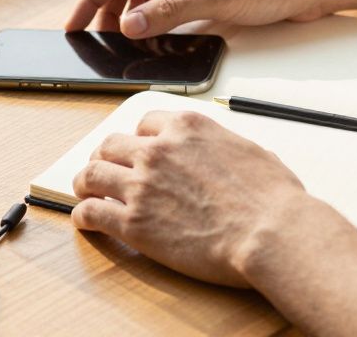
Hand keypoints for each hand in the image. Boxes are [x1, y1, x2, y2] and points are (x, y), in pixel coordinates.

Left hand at [70, 110, 315, 286]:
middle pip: (111, 145)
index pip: (145, 123)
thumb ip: (227, 148)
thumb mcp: (253, 152)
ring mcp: (142, 185)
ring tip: (85, 191)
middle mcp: (158, 150)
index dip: (139, 139)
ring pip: (92, 174)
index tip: (138, 150)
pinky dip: (84, 215)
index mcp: (188, 127)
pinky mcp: (133, 222)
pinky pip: (91, 212)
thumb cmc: (272, 198)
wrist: (269, 232)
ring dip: (86, 181)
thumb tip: (232, 156)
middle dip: (106, 157)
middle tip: (106, 169)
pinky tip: (86, 220)